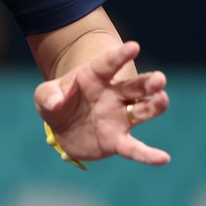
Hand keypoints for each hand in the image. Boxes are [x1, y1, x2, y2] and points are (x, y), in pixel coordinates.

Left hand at [33, 41, 169, 165]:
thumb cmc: (55, 102)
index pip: (109, 64)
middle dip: (149, 82)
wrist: (60, 128)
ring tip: (161, 100)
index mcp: (96, 77)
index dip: (120, 56)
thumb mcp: (43, 95)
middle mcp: (114, 95)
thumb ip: (47, 95)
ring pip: (143, 110)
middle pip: (136, 86)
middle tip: (159, 79)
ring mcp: (119, 118)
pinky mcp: (117, 141)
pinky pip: (134, 148)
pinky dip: (148, 154)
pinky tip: (163, 159)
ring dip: (155, 106)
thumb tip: (56, 103)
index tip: (134, 46)